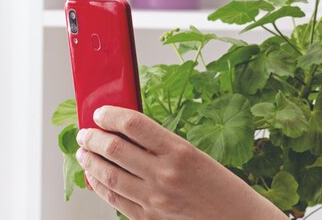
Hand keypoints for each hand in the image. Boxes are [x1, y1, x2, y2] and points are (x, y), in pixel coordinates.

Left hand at [75, 106, 286, 219]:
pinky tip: (93, 176)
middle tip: (86, 132)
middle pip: (115, 149)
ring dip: (90, 161)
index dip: (111, 115)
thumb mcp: (196, 155)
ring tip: (84, 151)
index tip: (101, 112)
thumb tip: (128, 133)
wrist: (237, 218)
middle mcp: (165, 174)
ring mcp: (155, 198)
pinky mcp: (149, 217)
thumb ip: (162, 145)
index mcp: (180, 151)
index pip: (134, 125)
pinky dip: (98, 186)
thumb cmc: (221, 186)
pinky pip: (114, 199)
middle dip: (94, 138)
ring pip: (108, 175)